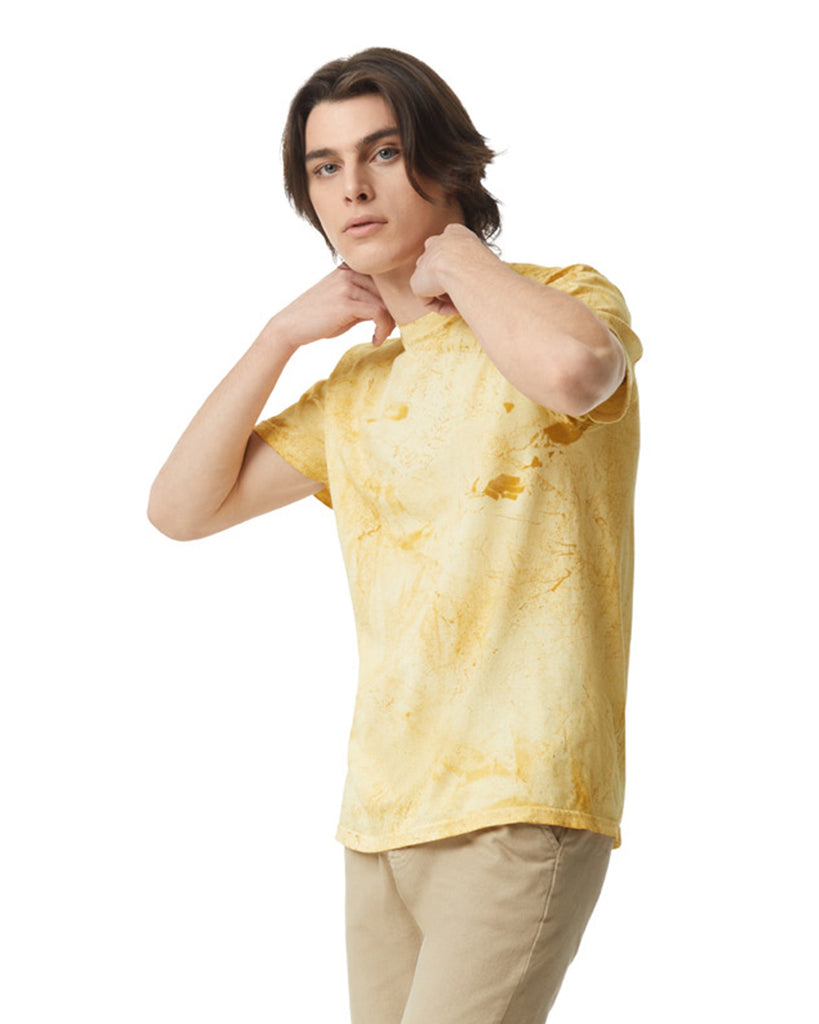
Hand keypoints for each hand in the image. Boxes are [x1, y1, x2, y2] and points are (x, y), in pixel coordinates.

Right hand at [269, 265, 394, 349]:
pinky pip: (378, 313)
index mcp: (350, 268)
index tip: (391, 319)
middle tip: (389, 330)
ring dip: (389, 324)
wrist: (290, 326)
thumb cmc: (318, 318)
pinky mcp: (346, 302)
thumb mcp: (345, 305)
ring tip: (380, 337)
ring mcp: (347, 285)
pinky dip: (382, 329)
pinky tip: (375, 340)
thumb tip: (394, 309)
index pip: (384, 278)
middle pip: (388, 290)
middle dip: (394, 312)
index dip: (394, 299)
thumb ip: (366, 301)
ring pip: (386, 303)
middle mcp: (350, 272)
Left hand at [409, 223, 493, 315]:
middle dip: (450, 280)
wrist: (460, 263)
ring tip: (463, 300)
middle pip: (441, 265)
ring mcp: (423, 262)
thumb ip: (476, 263)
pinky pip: (429, 300)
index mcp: (454, 232)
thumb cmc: (479, 261)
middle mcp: (435, 243)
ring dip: (447, 294)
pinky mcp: (416, 282)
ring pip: (434, 283)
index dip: (463, 266)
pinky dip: (442, 307)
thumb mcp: (484, 254)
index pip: (456, 248)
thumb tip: (483, 281)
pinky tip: (456, 308)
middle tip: (466, 291)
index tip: (474, 278)